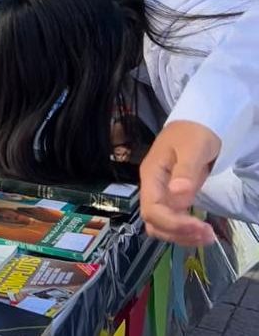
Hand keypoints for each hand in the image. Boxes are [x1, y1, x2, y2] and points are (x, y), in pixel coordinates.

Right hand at [139, 120, 220, 245]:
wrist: (197, 123)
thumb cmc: (193, 133)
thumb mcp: (192, 148)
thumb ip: (185, 171)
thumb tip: (178, 194)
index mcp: (152, 175)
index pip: (152, 208)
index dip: (173, 223)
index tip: (198, 226)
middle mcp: (153, 187)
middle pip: (153, 221)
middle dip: (177, 233)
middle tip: (207, 234)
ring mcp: (162, 193)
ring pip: (161, 225)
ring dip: (181, 236)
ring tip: (207, 236)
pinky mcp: (173, 197)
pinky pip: (172, 220)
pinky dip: (184, 231)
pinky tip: (201, 231)